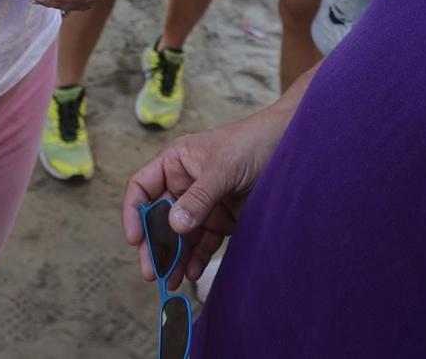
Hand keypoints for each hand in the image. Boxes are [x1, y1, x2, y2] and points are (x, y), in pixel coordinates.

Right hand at [121, 111, 282, 283]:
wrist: (291, 150)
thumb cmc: (251, 143)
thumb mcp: (223, 167)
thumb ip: (199, 197)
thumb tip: (174, 226)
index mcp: (174, 163)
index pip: (142, 188)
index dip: (134, 213)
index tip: (135, 239)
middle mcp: (184, 185)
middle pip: (159, 219)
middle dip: (154, 246)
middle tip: (152, 272)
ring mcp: (202, 204)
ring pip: (180, 236)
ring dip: (174, 259)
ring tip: (171, 282)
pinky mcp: (221, 220)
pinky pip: (203, 243)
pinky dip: (197, 258)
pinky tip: (193, 273)